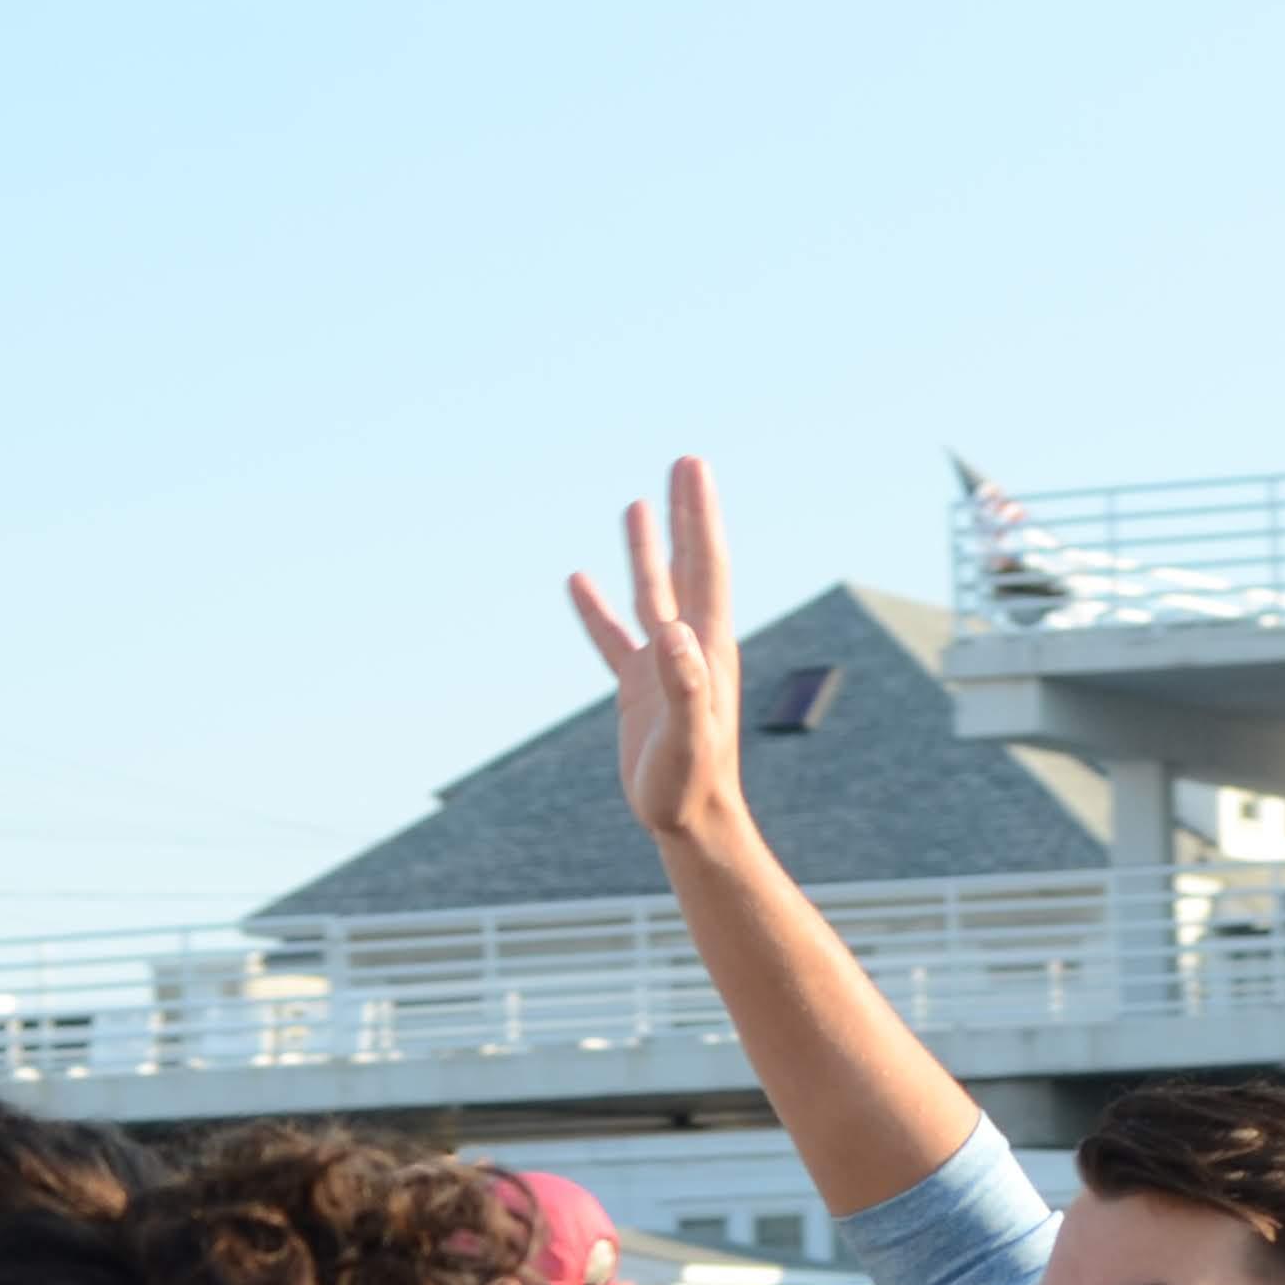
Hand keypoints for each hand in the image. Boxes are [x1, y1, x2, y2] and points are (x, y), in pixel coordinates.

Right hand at [569, 456, 741, 849]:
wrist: (689, 822)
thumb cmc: (691, 784)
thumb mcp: (689, 736)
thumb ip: (686, 686)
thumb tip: (677, 633)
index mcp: (706, 646)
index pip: (705, 564)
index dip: (699, 514)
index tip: (693, 467)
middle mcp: (689, 645)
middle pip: (687, 564)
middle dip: (686, 513)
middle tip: (685, 461)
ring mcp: (664, 664)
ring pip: (652, 592)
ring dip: (645, 549)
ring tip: (636, 505)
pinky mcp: (639, 688)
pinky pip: (613, 638)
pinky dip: (596, 609)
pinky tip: (578, 580)